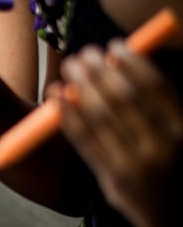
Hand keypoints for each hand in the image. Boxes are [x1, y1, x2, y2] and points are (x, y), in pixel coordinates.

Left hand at [56, 41, 182, 226]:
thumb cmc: (179, 168)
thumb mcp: (180, 135)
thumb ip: (160, 106)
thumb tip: (124, 62)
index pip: (155, 86)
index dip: (132, 61)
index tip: (114, 45)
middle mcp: (164, 147)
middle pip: (124, 98)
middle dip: (100, 70)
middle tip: (84, 53)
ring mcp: (136, 166)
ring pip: (101, 117)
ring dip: (81, 86)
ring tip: (70, 66)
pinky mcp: (113, 180)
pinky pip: (85, 142)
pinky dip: (68, 115)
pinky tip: (56, 95)